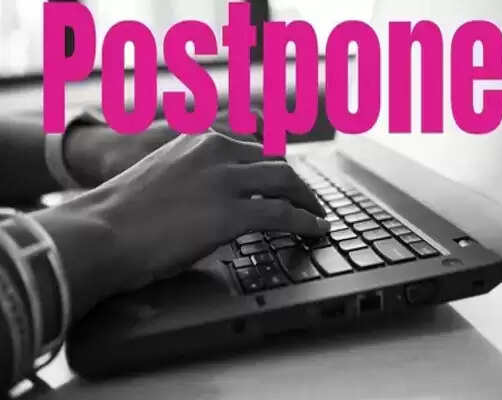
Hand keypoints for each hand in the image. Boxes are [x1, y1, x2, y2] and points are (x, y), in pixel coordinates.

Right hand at [39, 132, 328, 318]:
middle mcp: (217, 150)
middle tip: (308, 200)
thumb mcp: (165, 173)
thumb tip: (219, 193)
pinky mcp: (231, 213)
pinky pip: (283, 214)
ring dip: (307, 200)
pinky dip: (305, 222)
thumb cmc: (125, 211)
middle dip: (297, 183)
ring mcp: (225, 180)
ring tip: (316, 215)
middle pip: (276, 161)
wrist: (100, 230)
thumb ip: (197, 172)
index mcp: (201, 138)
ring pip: (285, 182)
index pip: (256, 143)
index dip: (278, 163)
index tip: (288, 177)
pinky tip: (315, 230)